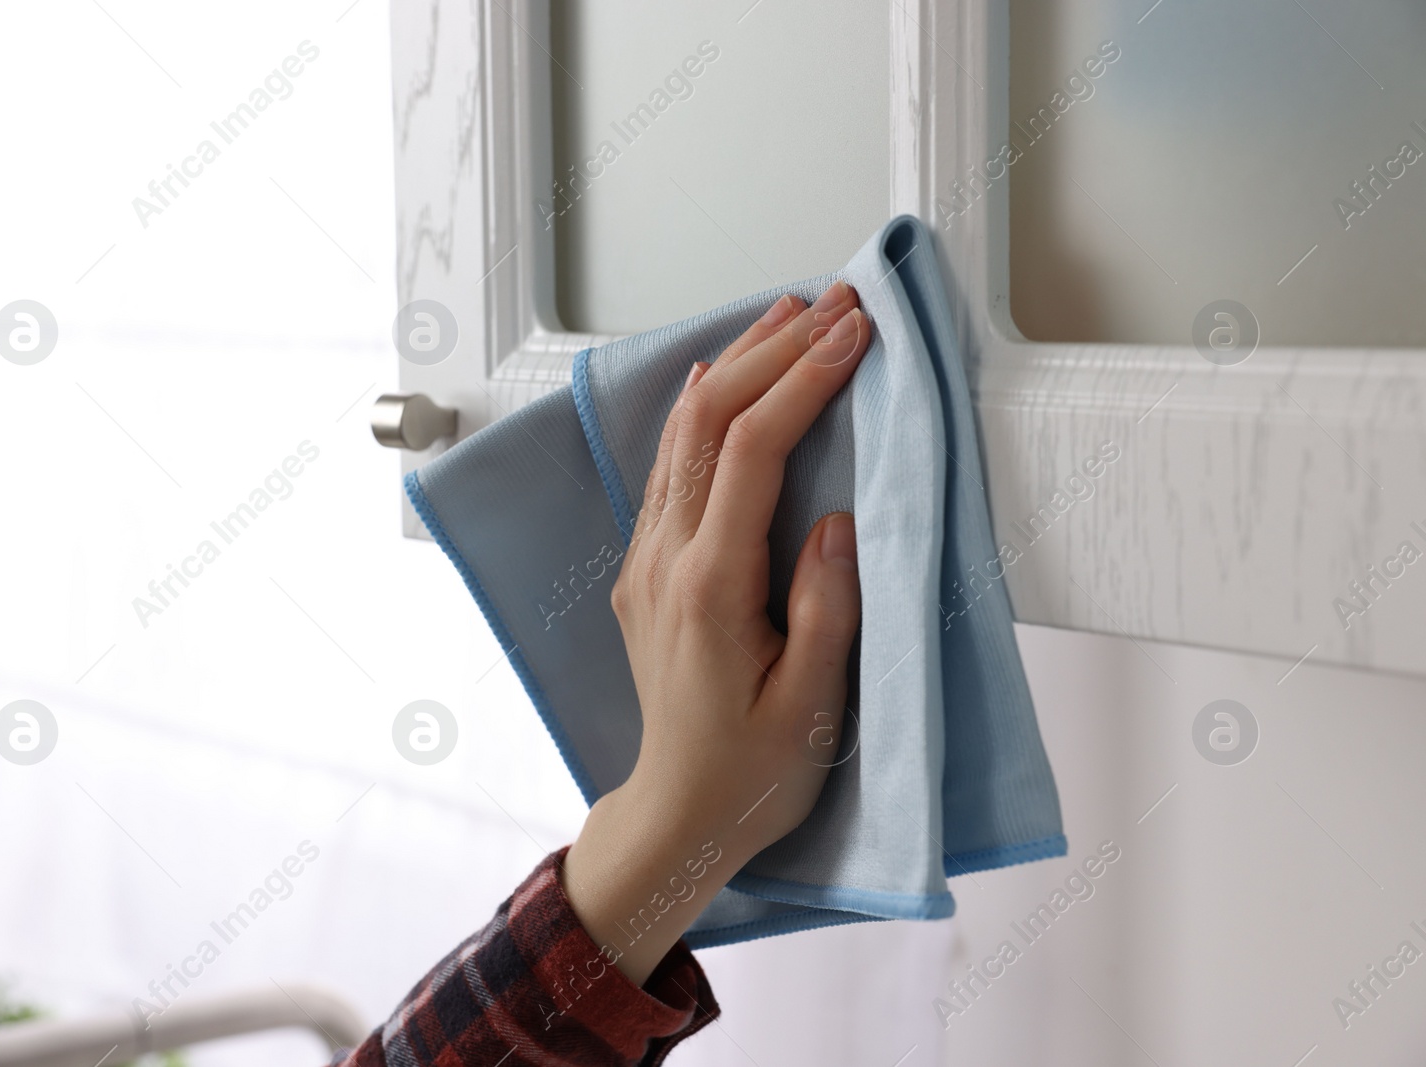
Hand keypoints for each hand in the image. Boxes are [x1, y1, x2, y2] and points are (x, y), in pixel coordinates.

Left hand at [561, 280, 870, 983]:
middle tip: (834, 300)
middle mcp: (663, 561)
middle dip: (772, 351)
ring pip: (681, 436)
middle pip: (707, 423)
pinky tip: (725, 377)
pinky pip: (669, 467)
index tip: (853, 333)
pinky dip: (704, 410)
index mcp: (707, 589)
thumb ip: (827, 608)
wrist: (679, 812)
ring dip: (736, 367)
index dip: (802, 383)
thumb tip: (837, 516)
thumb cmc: (754, 772)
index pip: (750, 454)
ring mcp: (645, 561)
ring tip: (790, 313)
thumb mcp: (811, 706)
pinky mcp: (646, 568)